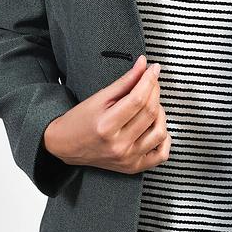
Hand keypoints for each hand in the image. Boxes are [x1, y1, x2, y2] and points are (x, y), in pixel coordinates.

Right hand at [43, 55, 170, 173]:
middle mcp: (118, 145)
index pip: (137, 99)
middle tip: (151, 81)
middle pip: (150, 113)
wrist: (66, 145)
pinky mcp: (133, 167)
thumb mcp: (99, 98)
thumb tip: (143, 64)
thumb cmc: (80, 120)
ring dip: (161, 113)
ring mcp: (127, 158)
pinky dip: (165, 139)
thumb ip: (124, 82)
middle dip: (155, 91)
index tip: (154, 68)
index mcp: (106, 126)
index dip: (149, 80)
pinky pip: (161, 155)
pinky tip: (156, 126)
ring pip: (160, 132)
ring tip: (152, 104)